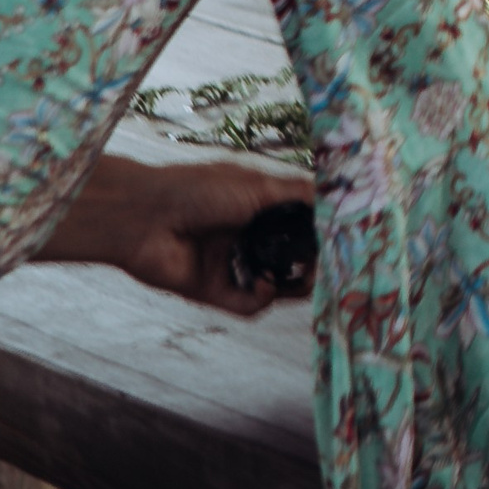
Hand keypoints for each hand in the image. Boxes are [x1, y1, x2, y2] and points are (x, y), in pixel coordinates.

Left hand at [41, 155, 315, 315]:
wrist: (145, 217)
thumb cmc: (198, 190)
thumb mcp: (257, 184)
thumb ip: (298, 193)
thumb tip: (338, 195)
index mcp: (257, 207)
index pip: (299, 224)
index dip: (320, 232)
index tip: (343, 238)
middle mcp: (246, 236)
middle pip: (291, 257)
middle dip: (312, 262)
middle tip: (327, 264)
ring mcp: (231, 265)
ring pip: (275, 284)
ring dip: (292, 284)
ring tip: (301, 279)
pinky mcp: (214, 292)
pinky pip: (249, 304)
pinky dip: (261, 299)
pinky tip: (264, 286)